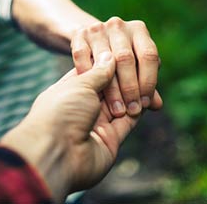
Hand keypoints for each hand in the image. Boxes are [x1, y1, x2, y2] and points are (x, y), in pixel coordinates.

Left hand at [1, 51, 159, 201]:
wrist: (57, 154)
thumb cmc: (60, 113)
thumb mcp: (79, 84)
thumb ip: (99, 72)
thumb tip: (110, 56)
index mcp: (69, 90)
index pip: (93, 72)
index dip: (109, 64)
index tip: (126, 52)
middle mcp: (82, 107)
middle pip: (108, 89)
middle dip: (125, 78)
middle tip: (143, 65)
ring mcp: (95, 124)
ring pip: (120, 104)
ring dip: (133, 94)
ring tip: (150, 79)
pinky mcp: (109, 140)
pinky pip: (127, 122)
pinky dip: (138, 111)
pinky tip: (149, 98)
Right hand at [71, 17, 161, 117]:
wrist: (91, 40)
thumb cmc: (120, 58)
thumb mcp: (135, 66)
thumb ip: (145, 83)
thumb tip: (156, 105)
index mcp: (139, 29)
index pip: (149, 55)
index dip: (149, 81)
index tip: (145, 104)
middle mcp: (119, 25)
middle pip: (126, 58)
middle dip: (130, 88)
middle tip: (131, 110)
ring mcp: (98, 29)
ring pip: (105, 59)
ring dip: (112, 89)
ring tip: (116, 110)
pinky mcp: (79, 34)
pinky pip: (82, 57)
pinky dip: (88, 76)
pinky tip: (93, 94)